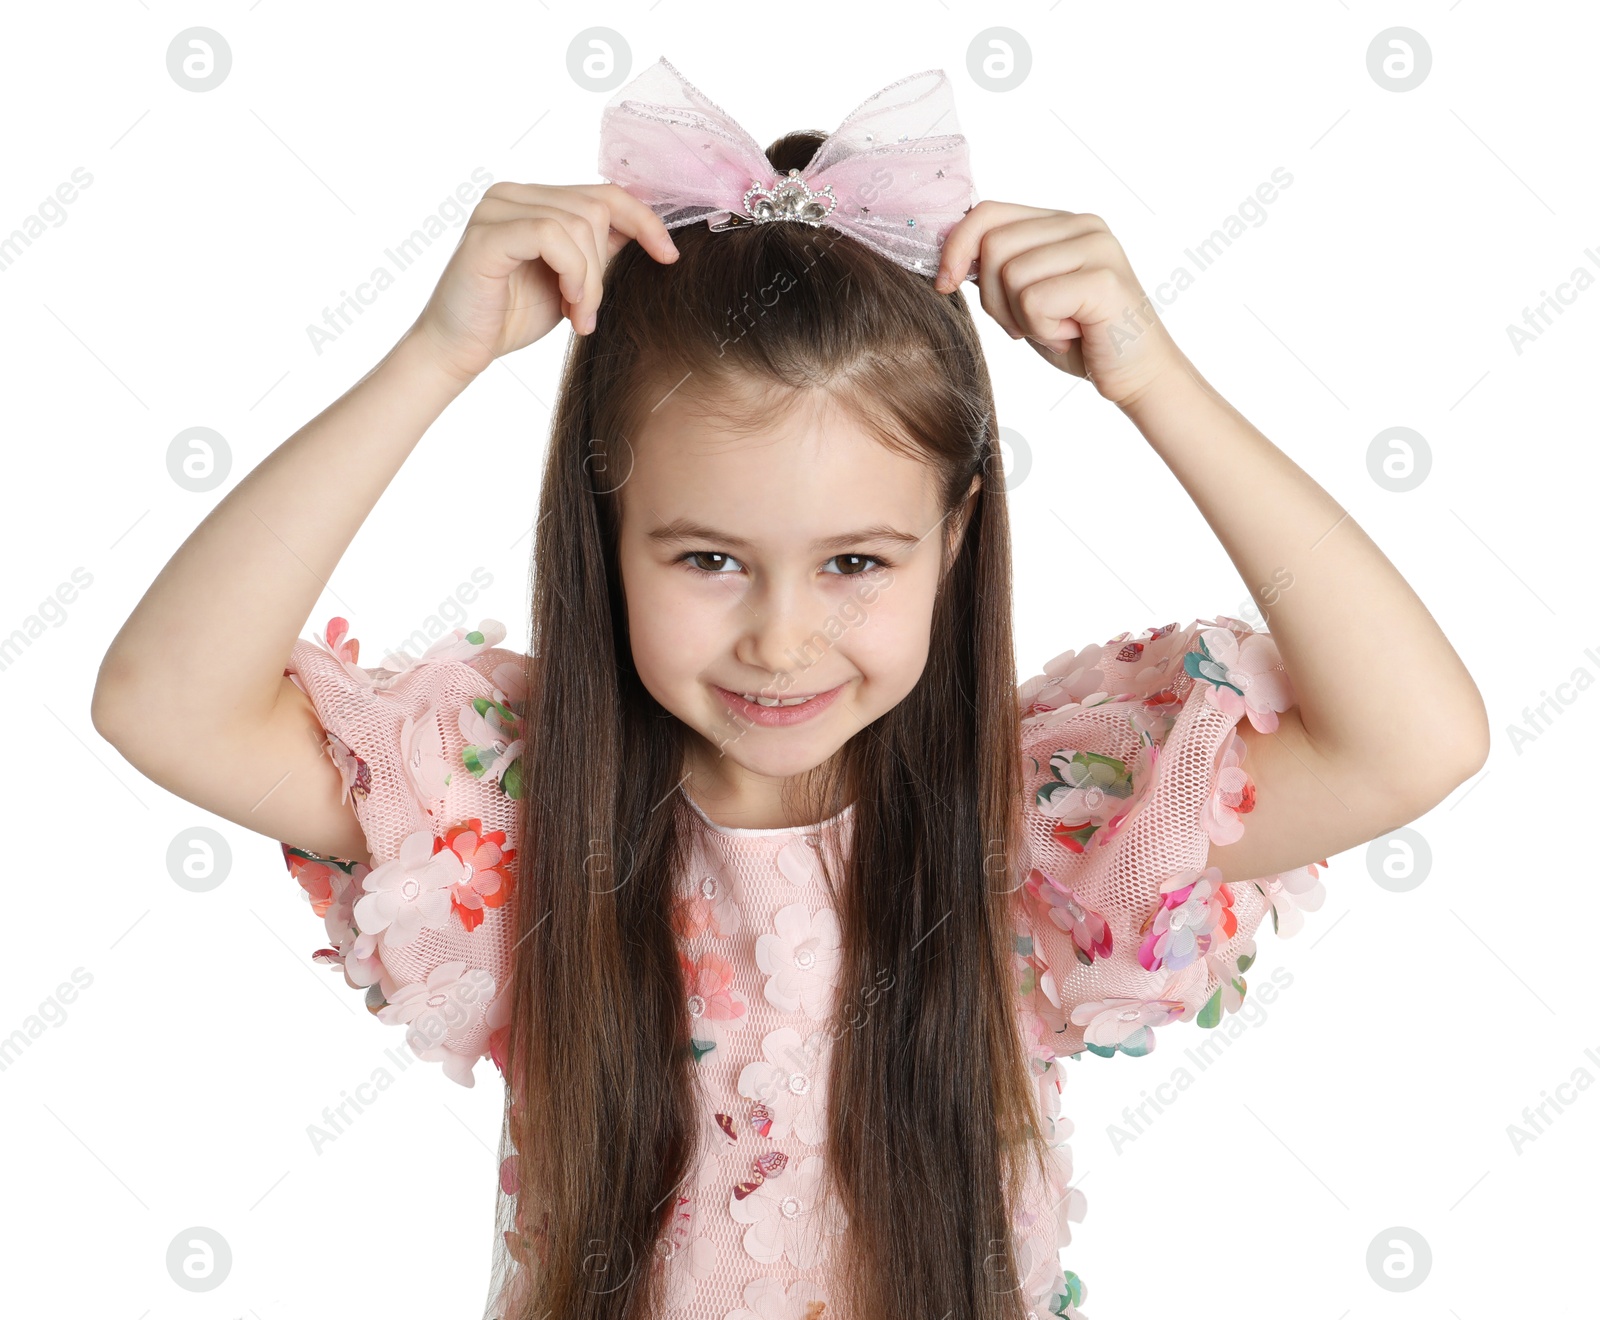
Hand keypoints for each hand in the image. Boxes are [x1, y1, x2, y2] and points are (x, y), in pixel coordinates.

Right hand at [407, 182, 679, 384]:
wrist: (458, 351)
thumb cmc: (510, 318)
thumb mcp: (571, 280)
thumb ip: (597, 251)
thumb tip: (645, 231)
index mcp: (533, 200)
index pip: (603, 192)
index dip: (644, 220)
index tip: (668, 256)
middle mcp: (512, 194)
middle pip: (596, 207)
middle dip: (604, 267)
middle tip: (589, 313)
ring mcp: (496, 209)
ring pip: (579, 223)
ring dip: (590, 281)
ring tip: (578, 317)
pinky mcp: (487, 234)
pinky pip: (551, 235)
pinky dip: (573, 274)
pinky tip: (569, 306)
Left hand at [934, 201, 1184, 408]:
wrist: (1137, 376)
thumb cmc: (1081, 340)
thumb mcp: (1028, 298)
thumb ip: (999, 269)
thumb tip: (949, 258)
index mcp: (1060, 222)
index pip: (988, 213)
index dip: (955, 248)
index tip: (944, 285)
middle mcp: (1081, 224)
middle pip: (993, 245)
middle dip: (993, 299)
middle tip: (1026, 325)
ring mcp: (1096, 246)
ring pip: (1010, 274)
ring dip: (1022, 318)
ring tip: (1056, 329)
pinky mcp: (1103, 278)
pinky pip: (1035, 300)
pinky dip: (1043, 330)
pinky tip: (1071, 335)